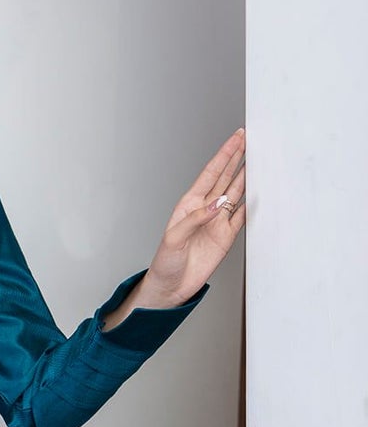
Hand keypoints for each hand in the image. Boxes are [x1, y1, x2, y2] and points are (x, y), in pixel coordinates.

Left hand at [143, 126, 246, 304]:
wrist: (171, 287)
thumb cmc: (165, 263)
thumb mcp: (174, 238)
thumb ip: (196, 218)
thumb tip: (218, 203)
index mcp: (189, 204)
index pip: (211, 173)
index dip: (224, 155)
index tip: (237, 138)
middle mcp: (205, 209)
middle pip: (226, 177)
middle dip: (238, 158)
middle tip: (251, 140)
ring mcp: (217, 222)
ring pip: (237, 193)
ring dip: (248, 176)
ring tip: (260, 159)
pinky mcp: (227, 236)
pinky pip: (243, 216)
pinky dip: (253, 204)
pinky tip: (261, 191)